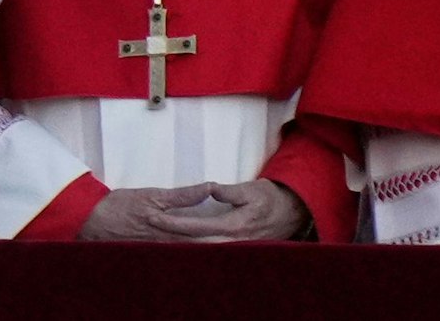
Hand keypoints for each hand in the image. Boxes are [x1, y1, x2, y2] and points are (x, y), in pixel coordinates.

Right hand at [78, 184, 230, 241]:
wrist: (89, 220)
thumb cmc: (119, 205)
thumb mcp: (151, 195)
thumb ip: (182, 195)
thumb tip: (210, 188)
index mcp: (171, 229)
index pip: (205, 235)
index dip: (224, 237)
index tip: (242, 235)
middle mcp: (167, 244)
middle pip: (198, 247)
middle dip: (217, 246)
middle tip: (238, 244)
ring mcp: (157, 250)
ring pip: (186, 253)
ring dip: (203, 250)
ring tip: (223, 250)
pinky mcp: (148, 252)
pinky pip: (172, 255)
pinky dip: (184, 255)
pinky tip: (192, 255)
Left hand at [148, 180, 309, 241]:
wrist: (293, 213)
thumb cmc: (270, 197)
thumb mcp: (251, 190)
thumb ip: (229, 192)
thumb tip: (210, 189)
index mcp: (234, 226)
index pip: (197, 226)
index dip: (175, 222)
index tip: (154, 217)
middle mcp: (233, 241)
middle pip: (195, 242)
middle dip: (171, 237)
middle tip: (146, 230)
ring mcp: (235, 247)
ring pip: (202, 249)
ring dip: (179, 244)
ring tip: (154, 239)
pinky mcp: (236, 248)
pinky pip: (211, 249)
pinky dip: (193, 247)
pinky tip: (177, 245)